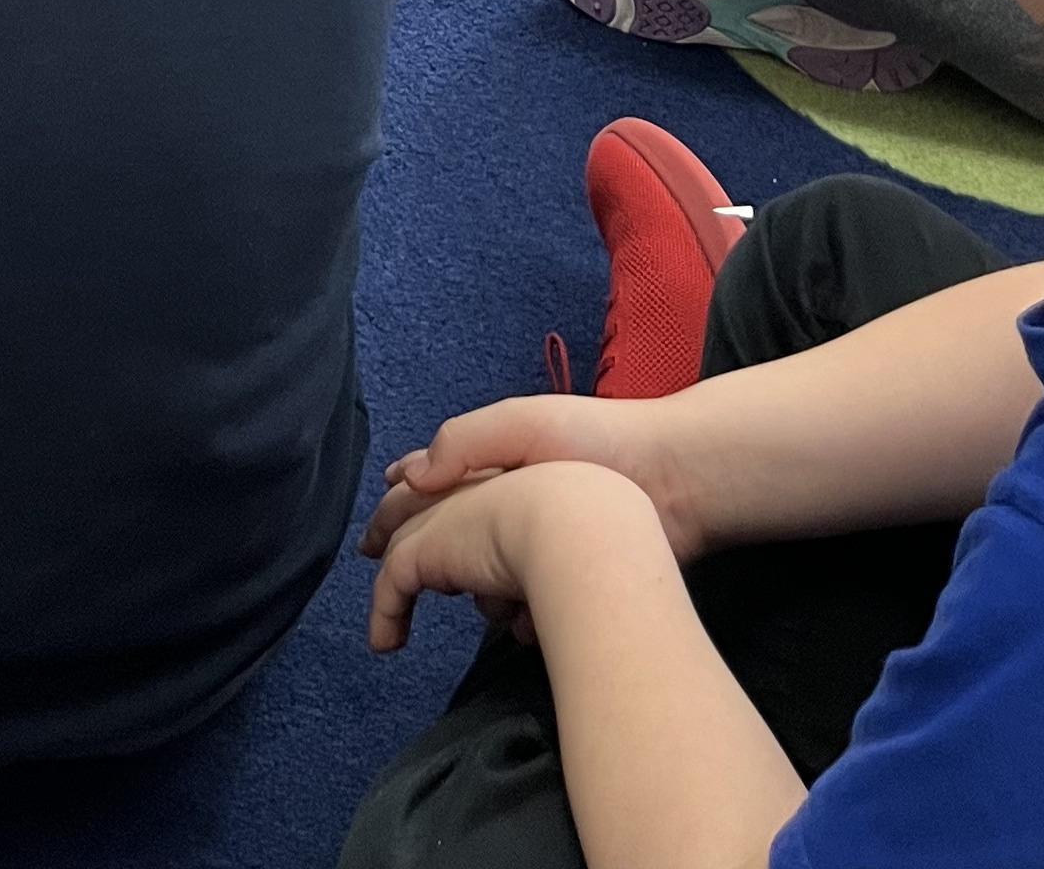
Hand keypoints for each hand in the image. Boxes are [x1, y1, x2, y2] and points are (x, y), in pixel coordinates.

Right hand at [367, 459, 668, 655]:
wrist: (674, 482)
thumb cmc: (597, 440)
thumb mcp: (523, 423)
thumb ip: (464, 442)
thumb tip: (413, 477)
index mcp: (492, 460)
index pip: (428, 484)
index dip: (397, 507)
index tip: (369, 542)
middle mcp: (509, 504)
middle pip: (446, 538)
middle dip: (417, 561)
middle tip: (387, 588)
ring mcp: (538, 547)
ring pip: (481, 581)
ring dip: (477, 592)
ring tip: (484, 598)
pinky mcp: (567, 582)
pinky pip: (521, 609)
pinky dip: (515, 615)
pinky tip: (522, 619)